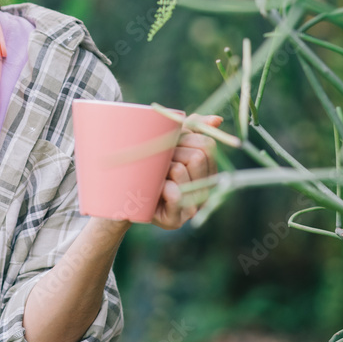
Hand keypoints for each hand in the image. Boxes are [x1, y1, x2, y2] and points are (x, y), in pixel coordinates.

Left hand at [150, 114, 221, 229]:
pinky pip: (174, 194)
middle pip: (196, 156)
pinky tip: (155, 188)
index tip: (169, 144)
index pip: (207, 145)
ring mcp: (192, 208)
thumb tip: (217, 120)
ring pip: (180, 170)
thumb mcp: (170, 144)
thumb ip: (193, 129)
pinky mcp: (175, 221)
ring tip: (154, 175)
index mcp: (208, 172)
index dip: (184, 138)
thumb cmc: (150, 167)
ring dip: (162, 168)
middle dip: (172, 153)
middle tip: (158, 162)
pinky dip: (163, 187)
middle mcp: (205, 191)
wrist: (125, 196)